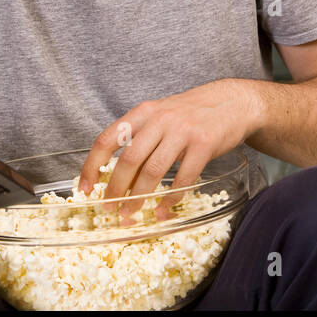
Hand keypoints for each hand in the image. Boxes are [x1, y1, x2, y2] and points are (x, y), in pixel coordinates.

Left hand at [76, 79, 260, 222]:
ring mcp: (183, 132)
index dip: (92, 165)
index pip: (108, 139)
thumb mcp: (160, 114)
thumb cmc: (191, 113)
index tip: (85, 188)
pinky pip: (183, 178)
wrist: (232, 102)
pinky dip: (170, 198)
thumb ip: (140, 136)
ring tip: (130, 214)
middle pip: (129, 159)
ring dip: (139, 197)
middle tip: (108, 208)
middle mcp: (160, 120)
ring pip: (153, 171)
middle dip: (115, 188)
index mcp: (143, 112)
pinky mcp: (204, 145)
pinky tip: (162, 211)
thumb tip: (116, 174)